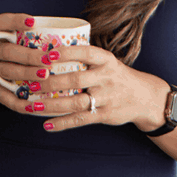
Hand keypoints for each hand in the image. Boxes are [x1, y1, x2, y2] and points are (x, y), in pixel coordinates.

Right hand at [0, 13, 48, 111]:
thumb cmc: (11, 57)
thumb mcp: (15, 44)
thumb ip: (37, 41)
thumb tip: (78, 40)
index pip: (3, 22)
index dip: (16, 21)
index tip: (33, 22)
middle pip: (8, 51)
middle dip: (29, 55)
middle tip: (48, 59)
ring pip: (7, 71)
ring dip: (26, 74)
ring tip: (45, 76)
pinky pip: (4, 96)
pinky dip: (19, 102)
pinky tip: (34, 105)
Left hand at [22, 43, 167, 131]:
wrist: (145, 97)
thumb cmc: (117, 77)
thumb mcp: (107, 63)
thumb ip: (85, 59)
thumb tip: (47, 52)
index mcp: (106, 60)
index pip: (86, 53)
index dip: (67, 53)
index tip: (48, 54)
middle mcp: (107, 77)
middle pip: (76, 79)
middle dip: (51, 82)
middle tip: (31, 84)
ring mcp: (107, 97)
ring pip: (76, 102)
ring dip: (52, 105)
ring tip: (32, 105)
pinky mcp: (105, 114)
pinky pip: (81, 119)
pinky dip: (63, 123)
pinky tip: (47, 125)